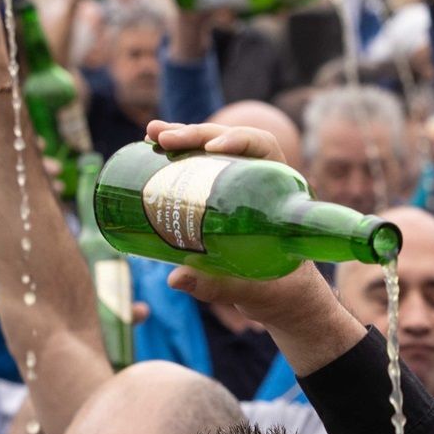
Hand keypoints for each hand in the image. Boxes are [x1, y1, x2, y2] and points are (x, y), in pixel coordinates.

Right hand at [146, 119, 365, 345]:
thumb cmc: (280, 293)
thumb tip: (175, 278)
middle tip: (163, 139)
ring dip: (180, 136)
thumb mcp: (252, 292)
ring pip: (209, 149)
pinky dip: (175, 155)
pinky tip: (151, 147)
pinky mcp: (218, 198)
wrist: (283, 298)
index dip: (239, 140)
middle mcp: (258, 181)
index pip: (263, 148)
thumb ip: (218, 287)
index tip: (213, 150)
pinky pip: (198, 167)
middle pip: (228, 143)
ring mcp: (236, 187)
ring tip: (150, 135)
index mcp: (278, 193)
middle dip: (195, 135)